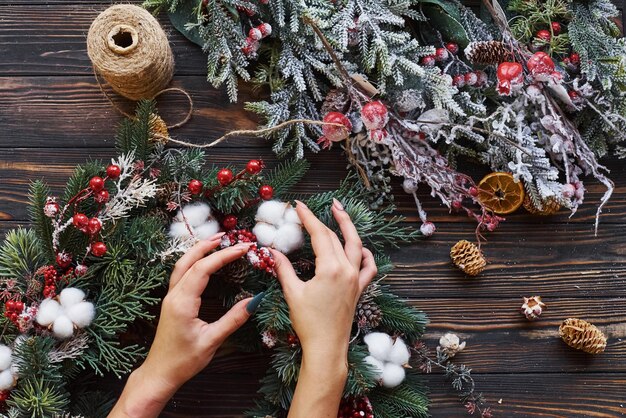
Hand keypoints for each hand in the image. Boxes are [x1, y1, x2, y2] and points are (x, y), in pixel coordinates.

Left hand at [109, 235, 254, 417]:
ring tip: (217, 240)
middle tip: (229, 236)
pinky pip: (181, 273)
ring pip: (182, 265)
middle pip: (189, 260)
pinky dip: (194, 261)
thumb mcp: (212, 341)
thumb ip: (233, 319)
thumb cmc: (184, 361)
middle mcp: (174, 295)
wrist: (159, 373)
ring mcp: (171, 297)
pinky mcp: (172, 302)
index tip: (243, 248)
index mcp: (182, 302)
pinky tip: (204, 260)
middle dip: (209, 245)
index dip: (224, 255)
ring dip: (199, 250)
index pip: (203, 269)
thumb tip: (255, 300)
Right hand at [271, 199, 377, 417]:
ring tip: (340, 211)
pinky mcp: (359, 289)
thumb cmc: (308, 323)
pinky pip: (368, 267)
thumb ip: (283, 269)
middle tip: (310, 207)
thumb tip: (273, 251)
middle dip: (322, 220)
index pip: (319, 234)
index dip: (308, 218)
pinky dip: (366, 254)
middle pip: (335, 237)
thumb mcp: (292, 293)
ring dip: (348, 227)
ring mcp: (356, 279)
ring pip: (355, 245)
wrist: (327, 347)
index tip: (298, 206)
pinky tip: (361, 248)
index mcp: (330, 268)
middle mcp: (347, 270)